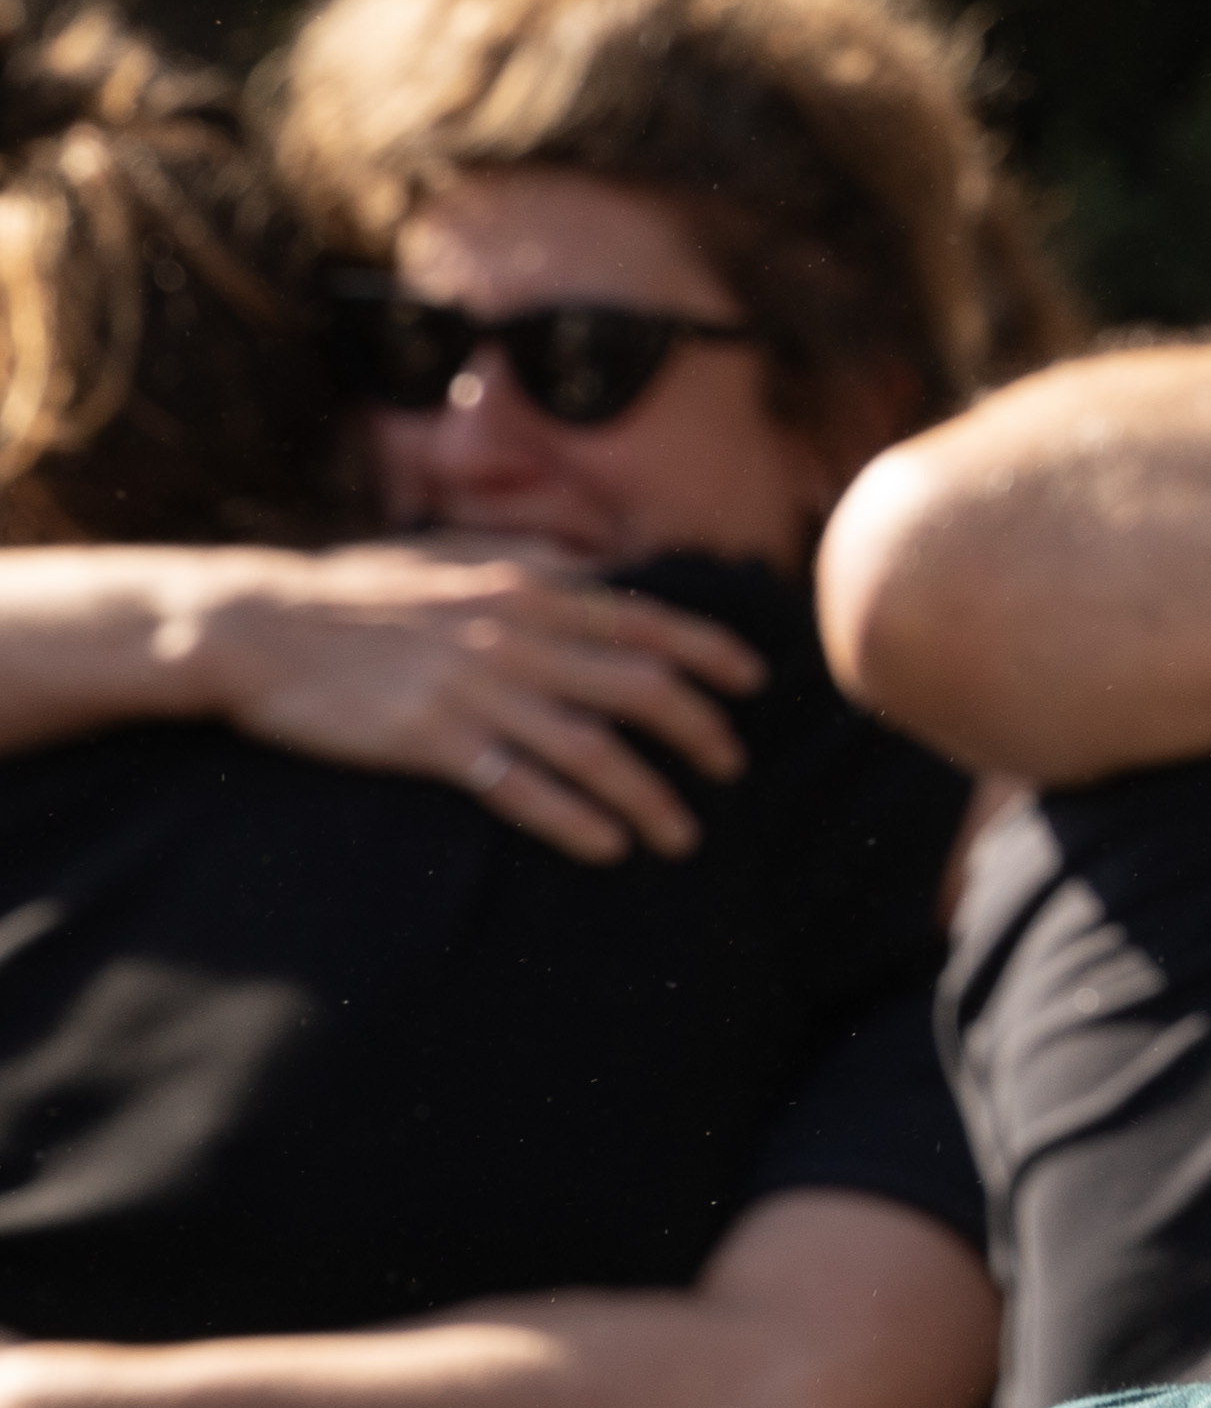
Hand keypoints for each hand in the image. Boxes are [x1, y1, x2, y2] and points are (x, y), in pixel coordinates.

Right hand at [187, 544, 763, 860]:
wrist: (258, 625)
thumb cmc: (361, 595)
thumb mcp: (455, 560)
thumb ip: (534, 567)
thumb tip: (606, 572)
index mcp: (524, 589)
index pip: (645, 621)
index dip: (711, 652)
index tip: (755, 682)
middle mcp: (511, 636)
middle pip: (641, 689)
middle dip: (701, 733)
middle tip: (732, 767)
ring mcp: (472, 689)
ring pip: (592, 750)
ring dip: (649, 797)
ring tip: (684, 835)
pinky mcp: (429, 738)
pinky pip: (520, 788)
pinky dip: (573, 820)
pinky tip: (608, 847)